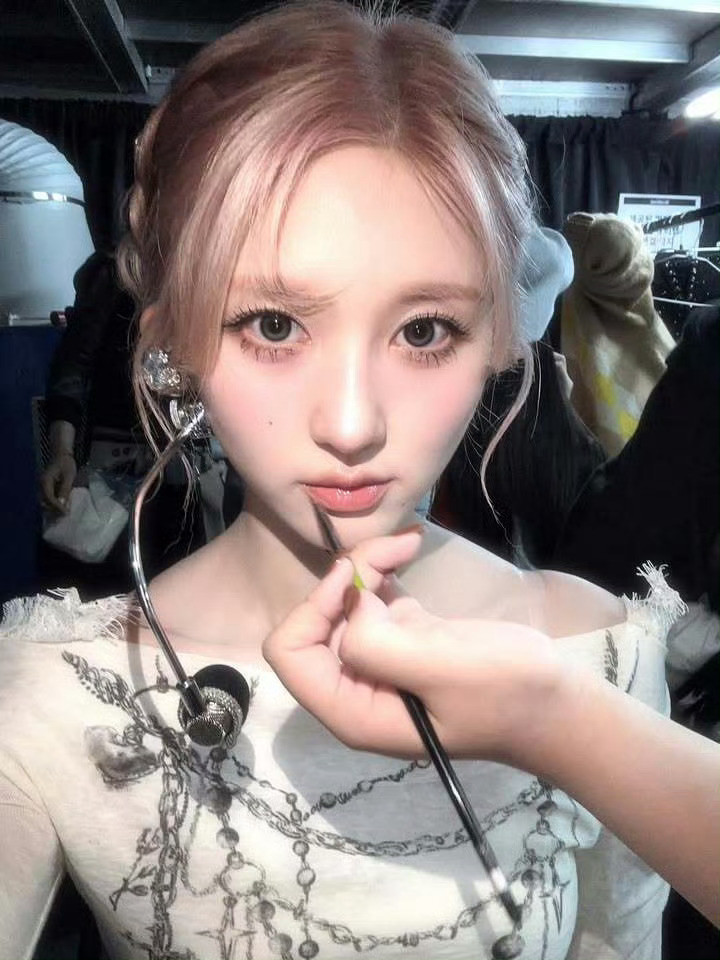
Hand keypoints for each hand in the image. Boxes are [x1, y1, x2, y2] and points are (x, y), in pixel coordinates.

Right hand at [40, 452, 76, 512]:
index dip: (57, 506)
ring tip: (64, 511)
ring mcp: (42, 486)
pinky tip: (62, 505)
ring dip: (53, 507)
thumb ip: (65, 490)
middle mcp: (41, 485)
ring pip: (45, 501)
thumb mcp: (68, 476)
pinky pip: (48, 498)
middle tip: (65, 513)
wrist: (62, 454)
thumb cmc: (66, 464)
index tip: (66, 512)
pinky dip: (54, 503)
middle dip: (54, 509)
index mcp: (45, 481)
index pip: (49, 498)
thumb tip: (62, 504)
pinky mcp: (46, 487)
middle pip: (44, 502)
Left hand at [264, 528, 567, 769]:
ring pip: (345, 602)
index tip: (356, 581)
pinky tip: (413, 547)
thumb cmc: (504, 693)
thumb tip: (350, 606)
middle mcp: (355, 687)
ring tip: (411, 542)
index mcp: (351, 710)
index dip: (312, 609)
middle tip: (397, 547)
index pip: (289, 654)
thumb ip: (379, 645)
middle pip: (316, 620)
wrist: (557, 702)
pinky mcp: (404, 639)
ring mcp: (380, 662)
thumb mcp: (441, 670)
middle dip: (348, 578)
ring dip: (370, 565)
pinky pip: (374, 598)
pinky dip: (386, 568)